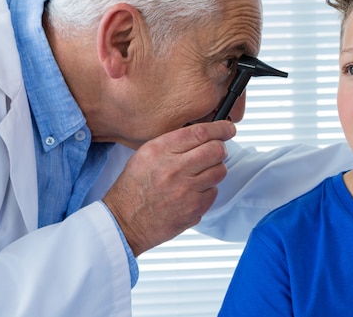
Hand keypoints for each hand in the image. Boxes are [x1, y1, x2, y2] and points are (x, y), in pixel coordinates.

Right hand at [103, 121, 235, 256]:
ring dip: (214, 170)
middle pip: (216, 150)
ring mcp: (187, 191)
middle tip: (215, 152)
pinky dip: (207, 191)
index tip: (228, 128)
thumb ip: (174, 143)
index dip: (220, 129)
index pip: (201, 133)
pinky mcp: (194, 209)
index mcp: (161, 150)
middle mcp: (175, 169)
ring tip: (200, 174)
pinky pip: (214, 192)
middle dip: (220, 149)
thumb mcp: (145, 154)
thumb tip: (205, 135)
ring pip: (220, 171)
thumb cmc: (134, 187)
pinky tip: (193, 192)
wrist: (124, 222)